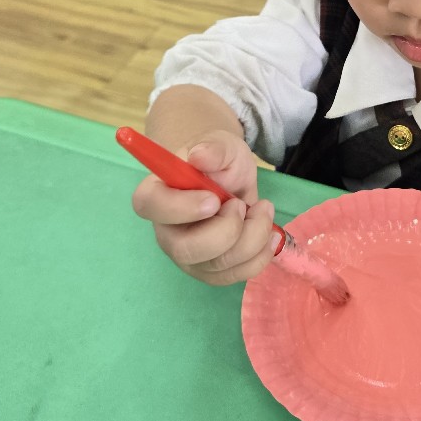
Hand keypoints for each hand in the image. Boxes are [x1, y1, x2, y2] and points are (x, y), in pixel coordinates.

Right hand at [130, 130, 278, 284]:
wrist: (233, 181)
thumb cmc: (219, 163)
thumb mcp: (222, 145)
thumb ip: (213, 148)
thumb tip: (199, 155)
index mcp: (157, 194)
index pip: (150, 206)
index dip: (180, 208)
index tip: (214, 199)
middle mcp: (167, 231)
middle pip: (185, 249)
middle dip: (227, 230)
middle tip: (242, 204)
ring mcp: (188, 256)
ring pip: (218, 265)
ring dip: (253, 237)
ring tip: (263, 209)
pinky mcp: (211, 271)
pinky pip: (236, 275)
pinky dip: (261, 254)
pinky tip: (269, 233)